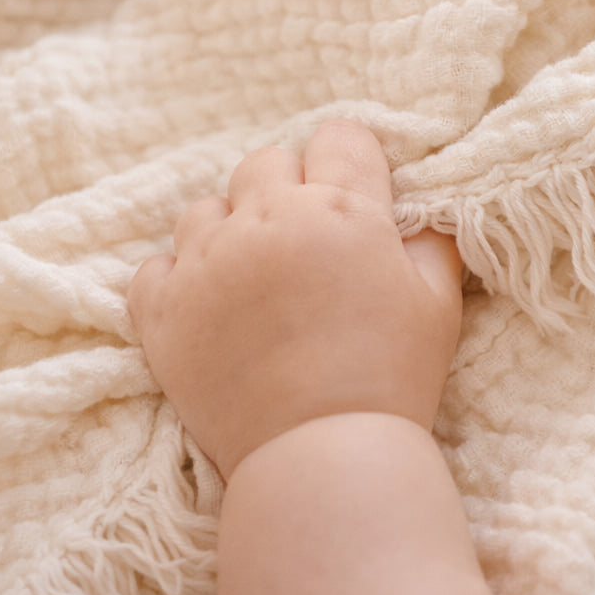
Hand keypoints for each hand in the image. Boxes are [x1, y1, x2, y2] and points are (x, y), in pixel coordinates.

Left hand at [128, 120, 463, 479]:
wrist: (322, 455)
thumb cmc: (392, 377)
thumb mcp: (437, 303)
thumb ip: (432, 242)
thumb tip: (424, 212)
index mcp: (339, 209)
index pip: (339, 138)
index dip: (351, 165)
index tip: (355, 199)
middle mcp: (265, 220)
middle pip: (266, 163)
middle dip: (288, 192)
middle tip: (307, 248)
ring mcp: (206, 261)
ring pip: (206, 209)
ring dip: (230, 232)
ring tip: (255, 282)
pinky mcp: (161, 308)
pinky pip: (157, 266)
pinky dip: (180, 280)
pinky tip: (212, 311)